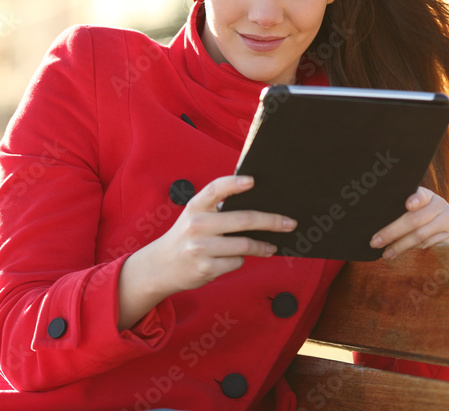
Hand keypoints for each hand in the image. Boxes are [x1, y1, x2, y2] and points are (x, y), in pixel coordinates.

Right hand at [117, 175, 294, 329]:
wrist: (159, 267)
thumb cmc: (186, 237)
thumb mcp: (194, 216)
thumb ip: (217, 209)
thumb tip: (259, 207)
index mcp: (195, 207)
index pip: (214, 190)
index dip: (233, 184)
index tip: (253, 181)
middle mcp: (196, 225)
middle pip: (243, 220)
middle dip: (271, 221)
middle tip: (289, 223)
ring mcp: (200, 248)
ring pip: (244, 245)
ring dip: (261, 246)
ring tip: (270, 246)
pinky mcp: (205, 268)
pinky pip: (237, 262)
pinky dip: (240, 260)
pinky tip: (234, 259)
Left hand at [369, 186, 448, 259]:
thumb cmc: (430, 224)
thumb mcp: (420, 216)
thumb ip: (405, 217)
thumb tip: (379, 232)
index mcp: (428, 197)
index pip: (421, 195)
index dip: (415, 199)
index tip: (408, 205)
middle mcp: (440, 205)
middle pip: (415, 219)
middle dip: (393, 231)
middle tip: (375, 241)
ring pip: (421, 235)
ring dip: (400, 246)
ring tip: (386, 253)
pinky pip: (431, 246)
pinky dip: (415, 252)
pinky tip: (404, 256)